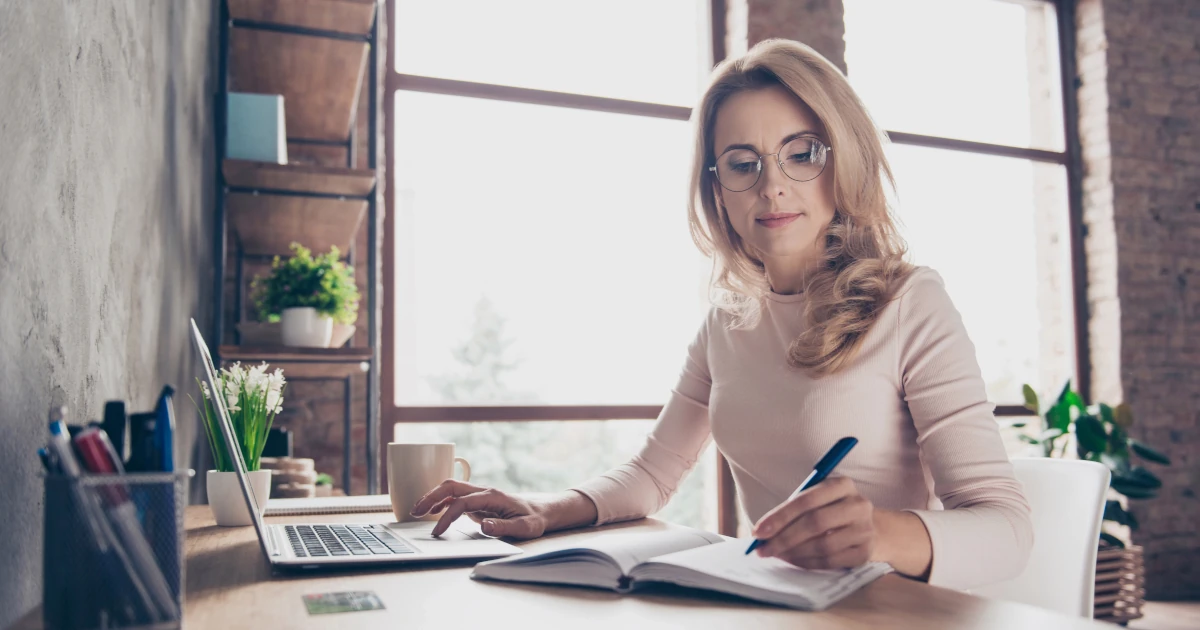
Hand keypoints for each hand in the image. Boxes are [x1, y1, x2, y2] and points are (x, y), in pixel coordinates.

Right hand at [409, 480, 550, 538]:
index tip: (437, 532)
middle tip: (415, 511)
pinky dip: (441, 502)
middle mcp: (484, 491)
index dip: (447, 516)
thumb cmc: (533, 520)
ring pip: (451, 489)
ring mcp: (480, 495)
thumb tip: (484, 526)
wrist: (541, 511)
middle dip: (431, 497)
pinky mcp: (478, 501)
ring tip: (416, 511)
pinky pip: (455, 497)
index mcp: (493, 496)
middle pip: (452, 487)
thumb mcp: (524, 528)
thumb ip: (504, 527)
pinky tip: (432, 511)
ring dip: (433, 497)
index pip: (463, 502)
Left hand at [750, 476, 877, 569]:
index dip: (780, 517)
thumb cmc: (835, 511)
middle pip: (815, 523)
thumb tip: (763, 530)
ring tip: (777, 555)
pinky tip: (794, 561)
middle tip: (763, 549)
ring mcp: (864, 530)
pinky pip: (830, 561)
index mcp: (842, 485)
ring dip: (794, 553)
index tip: (759, 531)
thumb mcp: (821, 499)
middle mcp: (858, 505)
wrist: (875, 529)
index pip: (806, 500)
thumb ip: (796, 509)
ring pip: (822, 545)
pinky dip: (808, 563)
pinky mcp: (865, 552)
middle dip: (783, 538)